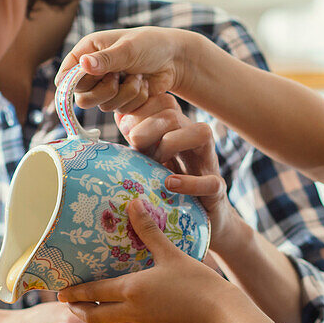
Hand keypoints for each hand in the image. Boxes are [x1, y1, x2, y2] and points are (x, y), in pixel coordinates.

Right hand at [55, 27, 202, 113]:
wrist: (175, 59)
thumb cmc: (151, 44)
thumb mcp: (128, 49)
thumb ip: (106, 59)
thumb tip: (83, 64)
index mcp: (87, 52)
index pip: (65, 76)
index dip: (72, 84)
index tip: (87, 83)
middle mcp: (92, 71)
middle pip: (81, 98)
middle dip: (104, 91)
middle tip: (118, 77)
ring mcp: (106, 87)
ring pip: (102, 106)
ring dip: (125, 93)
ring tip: (138, 76)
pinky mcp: (120, 100)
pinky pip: (120, 110)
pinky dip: (135, 99)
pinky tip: (143, 83)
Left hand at [58, 199, 234, 322]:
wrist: (223, 315)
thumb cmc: (197, 283)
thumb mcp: (171, 253)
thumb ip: (149, 230)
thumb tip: (134, 203)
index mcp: (131, 291)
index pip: (93, 293)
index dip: (74, 293)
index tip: (58, 292)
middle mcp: (132, 312)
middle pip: (94, 316)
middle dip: (78, 310)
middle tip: (67, 302)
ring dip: (96, 316)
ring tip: (89, 307)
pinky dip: (116, 320)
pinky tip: (122, 311)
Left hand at [115, 93, 240, 249]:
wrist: (202, 220)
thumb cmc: (167, 186)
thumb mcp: (146, 161)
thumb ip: (131, 142)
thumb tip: (107, 120)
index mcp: (176, 129)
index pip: (161, 102)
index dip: (139, 111)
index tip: (126, 130)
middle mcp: (193, 139)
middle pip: (173, 113)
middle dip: (149, 127)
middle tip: (135, 146)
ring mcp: (208, 163)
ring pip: (201, 133)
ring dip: (171, 143)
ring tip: (156, 161)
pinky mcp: (216, 190)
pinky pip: (211, 181)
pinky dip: (189, 182)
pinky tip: (170, 183)